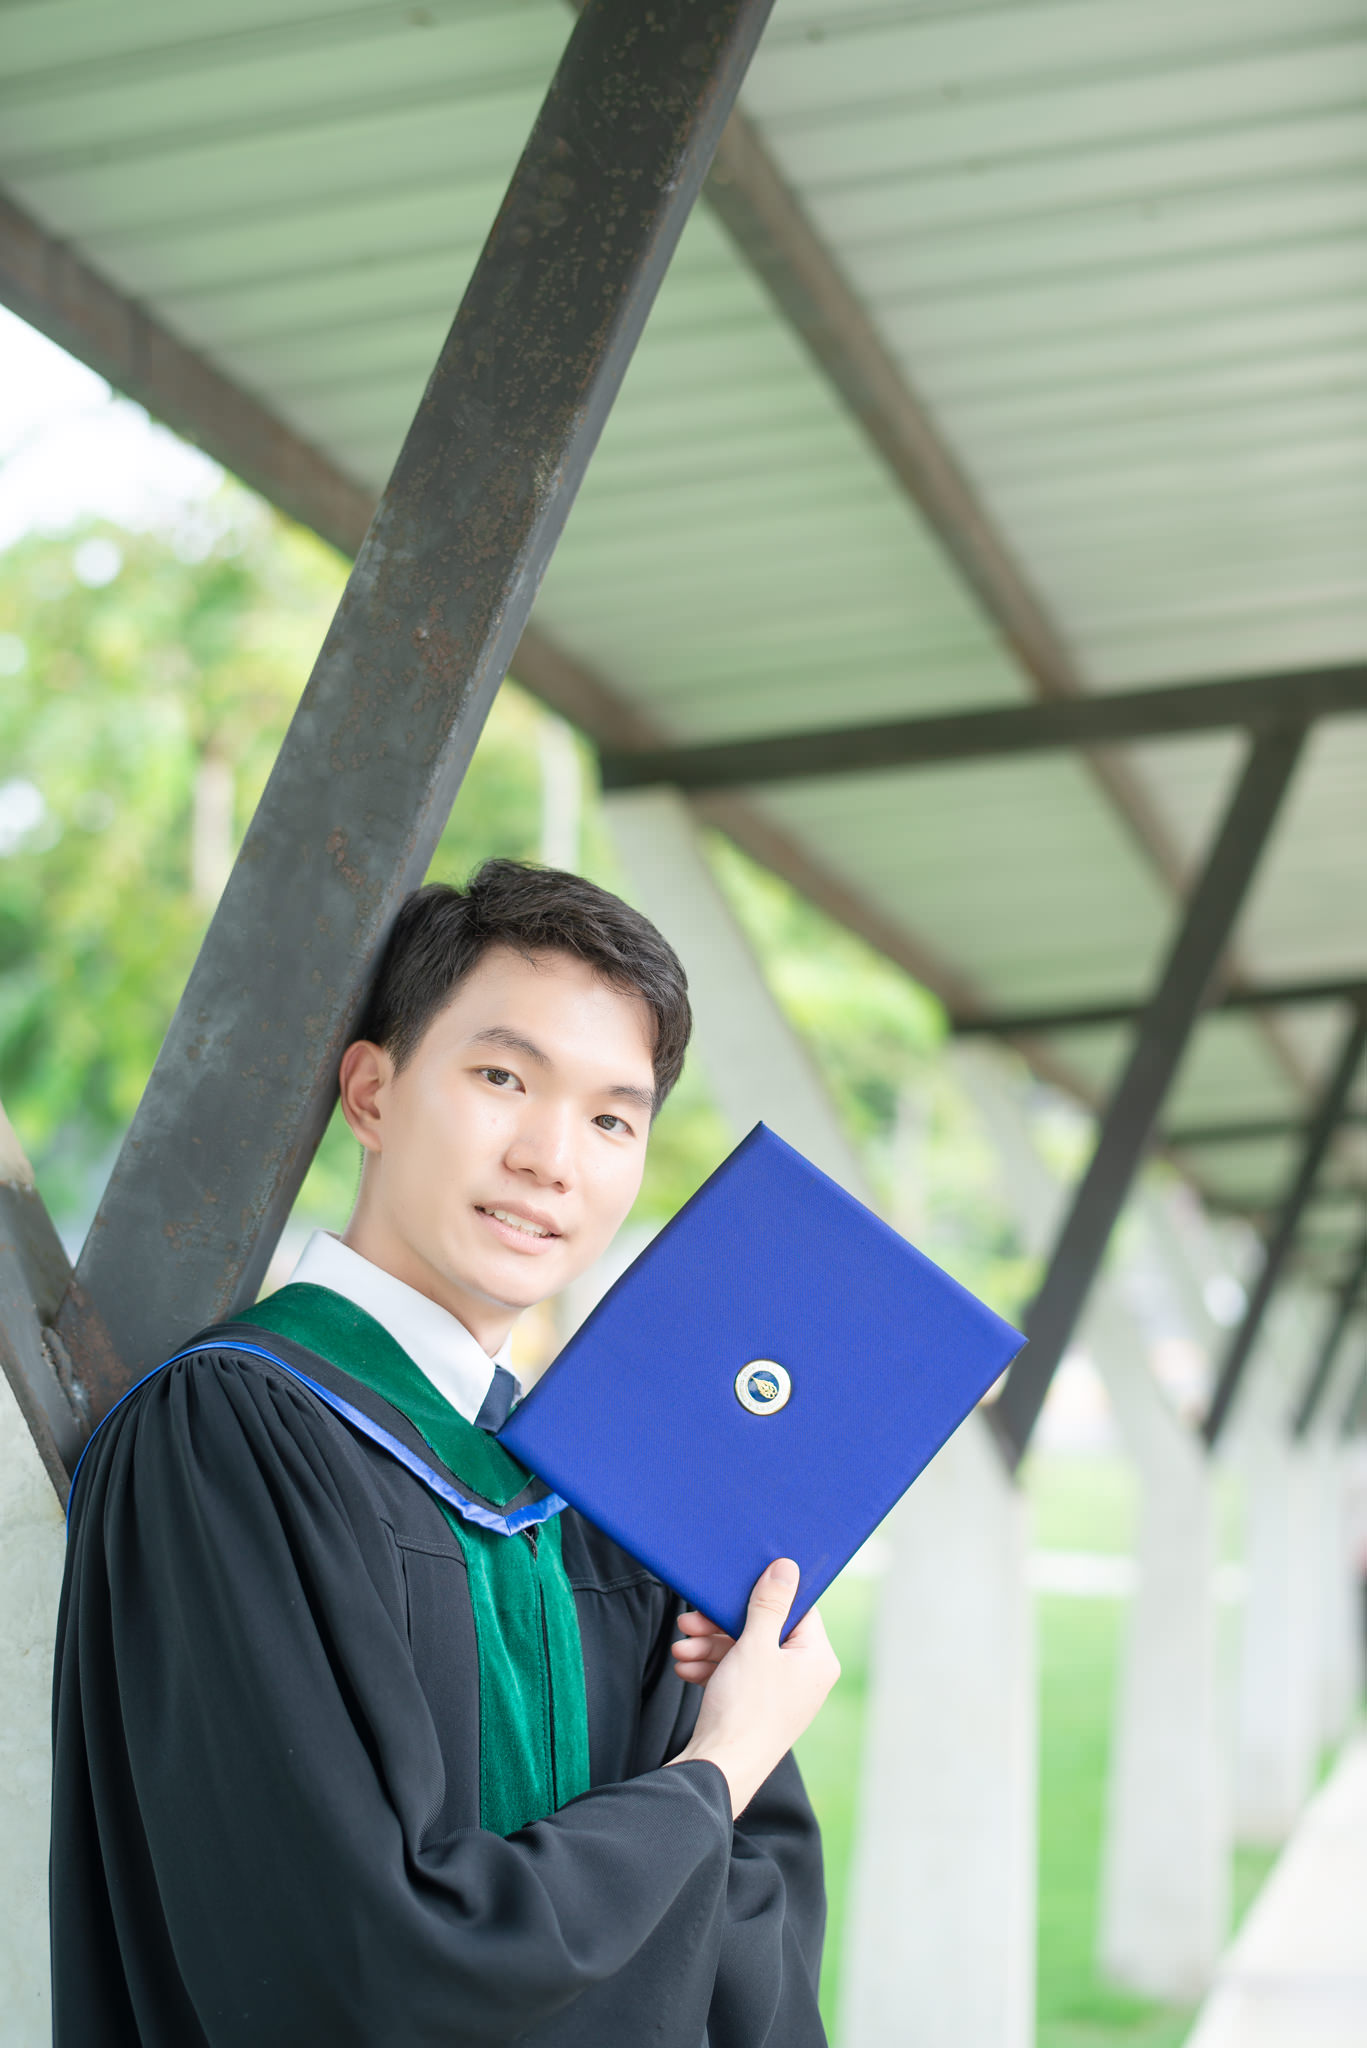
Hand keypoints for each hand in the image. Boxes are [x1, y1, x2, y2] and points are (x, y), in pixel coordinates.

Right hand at [666, 1560, 838, 1815]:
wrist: (720, 1770)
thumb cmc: (744, 1711)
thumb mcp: (755, 1645)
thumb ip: (769, 1604)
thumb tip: (787, 1567)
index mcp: (818, 1660)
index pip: (797, 1609)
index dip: (765, 1596)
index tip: (736, 1587)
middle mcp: (804, 1677)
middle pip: (764, 1631)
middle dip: (721, 1626)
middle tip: (691, 1619)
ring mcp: (781, 1695)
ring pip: (744, 1654)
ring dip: (709, 1646)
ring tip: (681, 1648)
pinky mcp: (757, 1709)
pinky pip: (736, 1676)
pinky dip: (711, 1669)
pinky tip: (685, 1667)